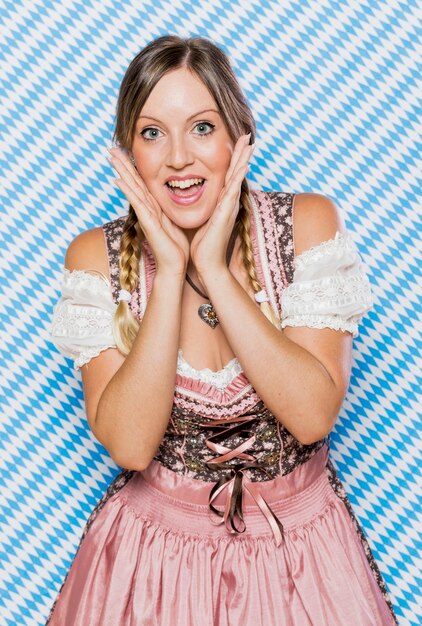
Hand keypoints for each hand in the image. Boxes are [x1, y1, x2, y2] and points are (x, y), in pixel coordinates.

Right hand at [108, 147, 189, 276]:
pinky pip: (137, 204)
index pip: (142, 183)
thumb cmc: (177, 247)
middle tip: (111, 147)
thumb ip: (172, 210)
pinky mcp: (148, 224)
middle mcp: (147, 209)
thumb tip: (178, 198)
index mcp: (155, 207)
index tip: (126, 151)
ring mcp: (146, 216)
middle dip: (123, 164)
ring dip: (122, 172)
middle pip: (133, 182)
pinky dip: (128, 192)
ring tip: (112, 157)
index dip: (134, 168)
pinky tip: (118, 180)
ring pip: (132, 189)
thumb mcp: (175, 221)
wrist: (176, 266)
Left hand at [190, 133, 253, 277]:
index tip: (236, 142)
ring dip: (244, 160)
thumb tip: (196, 198)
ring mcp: (229, 207)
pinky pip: (232, 192)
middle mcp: (228, 202)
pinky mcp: (225, 214)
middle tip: (248, 135)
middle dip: (242, 154)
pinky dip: (238, 178)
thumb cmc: (204, 244)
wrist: (207, 263)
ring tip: (250, 144)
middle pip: (236, 173)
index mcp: (222, 203)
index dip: (233, 159)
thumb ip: (204, 208)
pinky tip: (243, 166)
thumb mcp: (203, 219)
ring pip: (237, 178)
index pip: (228, 175)